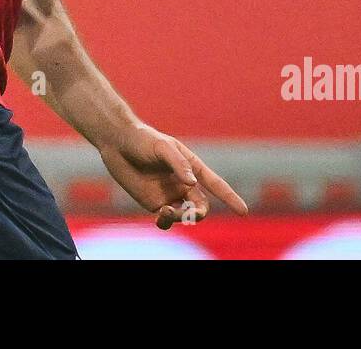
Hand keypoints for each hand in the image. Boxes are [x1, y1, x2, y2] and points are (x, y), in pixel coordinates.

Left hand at [98, 123, 247, 229]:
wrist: (117, 143)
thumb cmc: (142, 139)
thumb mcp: (162, 147)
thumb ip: (178, 164)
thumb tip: (191, 184)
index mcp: (191, 166)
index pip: (215, 184)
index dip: (230, 197)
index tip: (243, 211)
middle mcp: (183, 183)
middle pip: (201, 205)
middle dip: (199, 213)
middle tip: (191, 213)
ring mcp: (169, 194)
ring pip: (185, 215)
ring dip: (180, 218)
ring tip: (165, 211)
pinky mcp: (153, 203)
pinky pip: (166, 220)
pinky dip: (166, 222)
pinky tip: (160, 215)